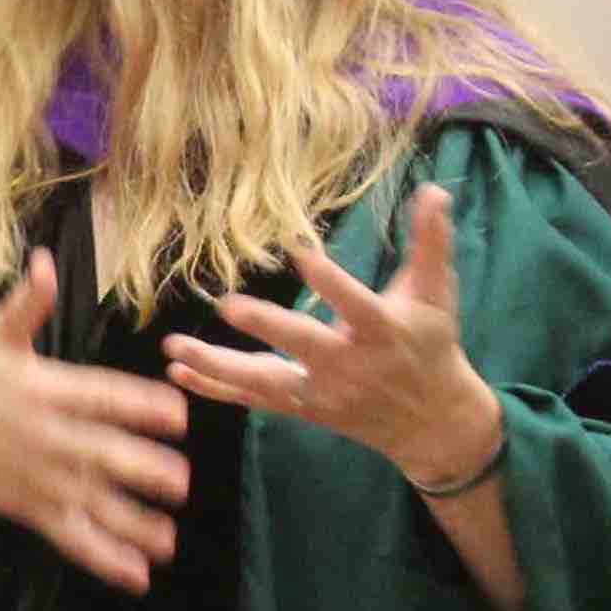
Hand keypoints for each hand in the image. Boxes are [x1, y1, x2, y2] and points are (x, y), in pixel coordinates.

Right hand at [0, 248, 191, 592]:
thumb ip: (26, 305)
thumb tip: (46, 262)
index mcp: (43, 390)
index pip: (103, 396)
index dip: (143, 406)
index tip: (179, 415)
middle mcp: (45, 436)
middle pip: (104, 455)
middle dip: (145, 472)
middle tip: (181, 482)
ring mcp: (37, 478)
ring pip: (93, 503)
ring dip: (133, 524)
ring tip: (168, 539)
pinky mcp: (28, 508)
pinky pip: (71, 537)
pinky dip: (103, 558)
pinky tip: (136, 576)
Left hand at [160, 185, 502, 489]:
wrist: (433, 421)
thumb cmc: (431, 344)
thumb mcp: (437, 294)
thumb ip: (432, 243)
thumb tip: (434, 189)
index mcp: (383, 331)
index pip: (356, 304)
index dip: (330, 281)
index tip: (300, 252)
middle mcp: (350, 364)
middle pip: (304, 345)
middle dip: (266, 327)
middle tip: (227, 306)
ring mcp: (322, 391)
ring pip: (265, 381)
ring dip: (217, 366)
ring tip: (174, 347)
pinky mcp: (303, 408)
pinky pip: (253, 399)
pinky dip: (215, 388)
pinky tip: (178, 372)